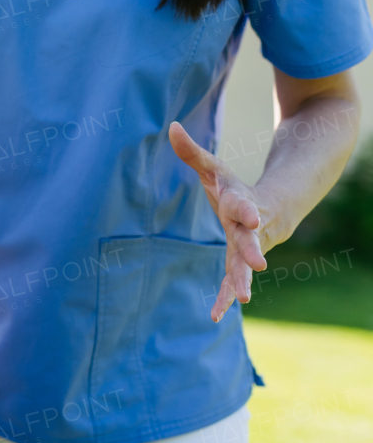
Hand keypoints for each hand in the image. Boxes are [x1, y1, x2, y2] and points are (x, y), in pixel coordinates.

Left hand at [169, 122, 279, 322]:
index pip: (243, 205)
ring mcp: (247, 248)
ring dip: (242, 282)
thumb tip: (170, 126)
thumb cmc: (234, 187)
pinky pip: (233, 282)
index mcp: (241, 203)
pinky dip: (226, 297)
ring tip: (242, 300)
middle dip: (253, 252)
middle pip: (251, 240)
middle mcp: (248, 228)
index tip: (249, 214)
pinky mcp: (240, 263)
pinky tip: (216, 316)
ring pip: (245, 267)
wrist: (271, 207)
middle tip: (259, 265)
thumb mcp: (214, 169)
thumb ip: (192, 152)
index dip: (246, 209)